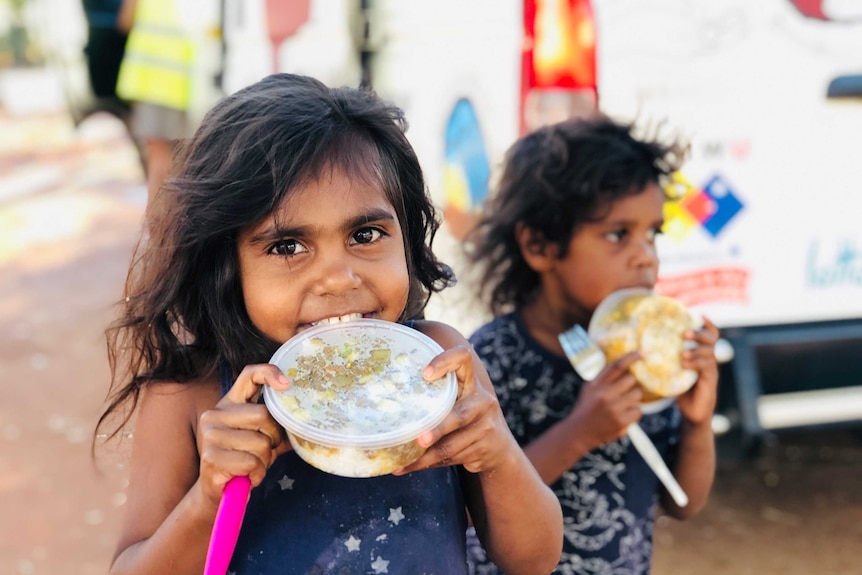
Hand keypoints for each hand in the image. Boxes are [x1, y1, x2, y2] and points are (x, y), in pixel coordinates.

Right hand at [196, 364, 291, 505]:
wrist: (217, 491)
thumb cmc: (243, 460)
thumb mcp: (261, 438)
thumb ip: (277, 425)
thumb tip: (306, 418)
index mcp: (229, 403)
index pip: (249, 375)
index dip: (269, 373)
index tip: (287, 384)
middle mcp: (215, 414)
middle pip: (263, 415)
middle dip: (273, 438)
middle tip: (265, 451)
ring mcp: (210, 434)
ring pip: (260, 442)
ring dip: (265, 460)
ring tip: (253, 466)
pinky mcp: (211, 456)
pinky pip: (251, 462)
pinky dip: (257, 473)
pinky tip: (247, 476)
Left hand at [393, 344, 516, 474]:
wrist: (499, 448)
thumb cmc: (467, 416)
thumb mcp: (459, 398)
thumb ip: (437, 393)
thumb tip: (387, 389)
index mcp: (471, 381)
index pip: (463, 358)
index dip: (445, 361)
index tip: (425, 374)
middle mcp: (481, 401)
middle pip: (458, 415)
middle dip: (437, 429)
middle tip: (419, 439)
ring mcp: (484, 427)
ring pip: (451, 445)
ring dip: (424, 456)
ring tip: (401, 461)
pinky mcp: (482, 449)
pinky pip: (450, 458)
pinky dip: (427, 464)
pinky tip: (408, 466)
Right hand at [567, 351, 643, 448]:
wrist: (578, 432)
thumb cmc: (586, 408)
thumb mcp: (589, 388)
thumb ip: (602, 377)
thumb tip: (623, 365)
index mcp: (596, 384)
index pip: (616, 366)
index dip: (630, 357)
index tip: (641, 353)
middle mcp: (605, 394)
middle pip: (631, 379)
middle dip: (630, 384)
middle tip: (624, 391)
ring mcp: (614, 408)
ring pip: (637, 394)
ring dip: (633, 398)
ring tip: (623, 404)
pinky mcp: (621, 421)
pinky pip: (638, 410)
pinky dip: (633, 413)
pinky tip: (623, 415)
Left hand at [676, 316, 719, 424]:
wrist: (692, 415)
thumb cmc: (680, 392)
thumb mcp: (672, 373)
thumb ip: (666, 361)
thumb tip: (642, 348)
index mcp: (702, 355)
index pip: (710, 335)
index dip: (707, 324)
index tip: (697, 314)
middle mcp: (709, 360)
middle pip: (712, 339)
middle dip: (699, 333)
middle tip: (684, 333)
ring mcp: (711, 370)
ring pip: (710, 352)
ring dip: (696, 349)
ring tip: (682, 352)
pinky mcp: (711, 381)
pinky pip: (707, 367)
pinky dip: (696, 362)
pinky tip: (684, 363)